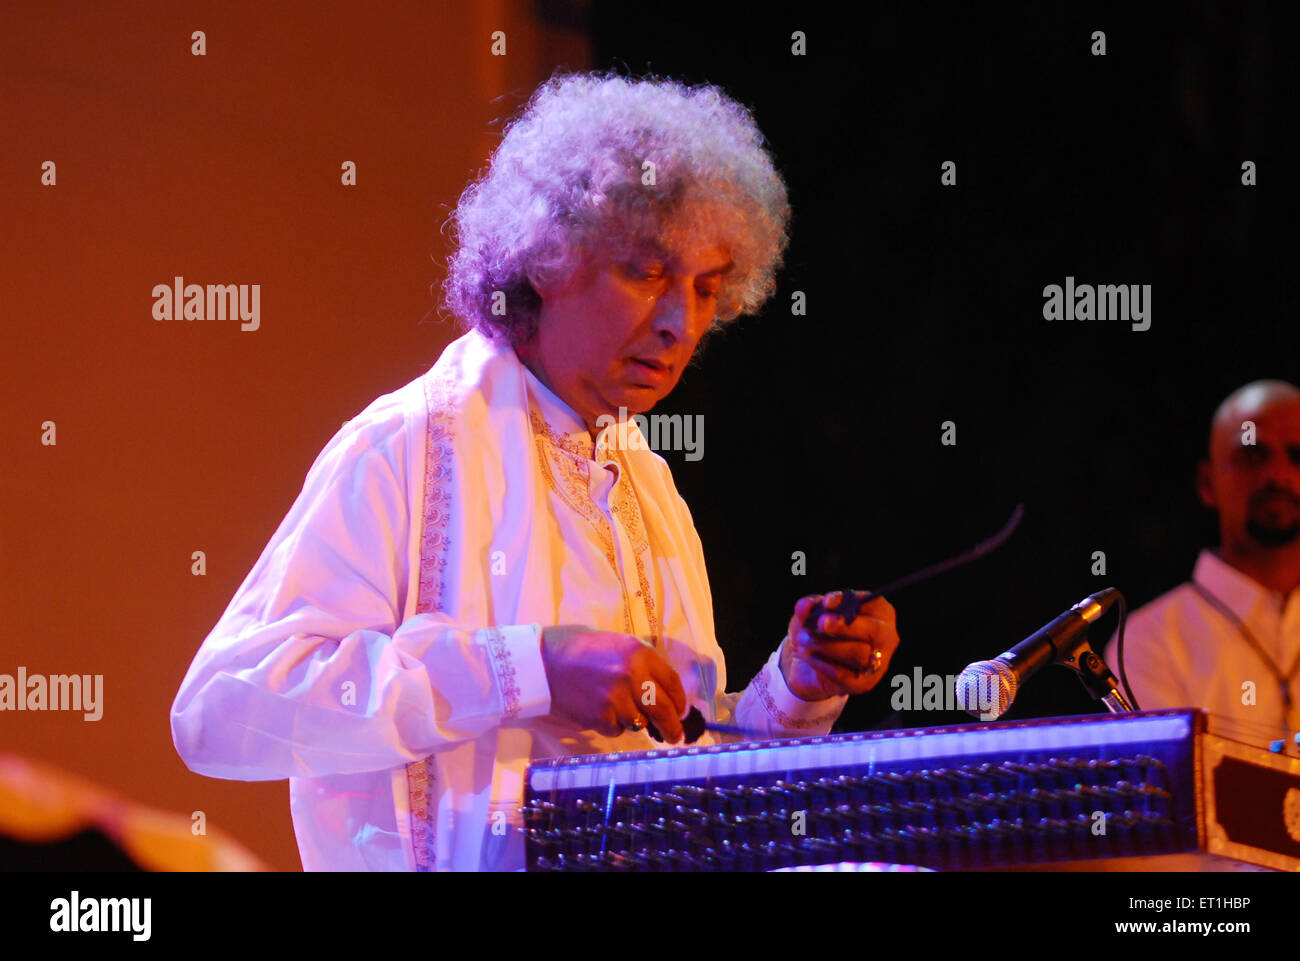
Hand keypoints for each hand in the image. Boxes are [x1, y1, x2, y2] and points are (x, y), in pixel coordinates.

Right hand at [540, 625, 689, 741]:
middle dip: (671, 727)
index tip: (680, 712)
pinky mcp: (599, 716)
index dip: (680, 701)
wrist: (545, 661)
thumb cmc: (584, 649)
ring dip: (634, 721)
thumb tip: (667, 694)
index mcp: (640, 653)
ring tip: (618, 709)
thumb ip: (645, 665)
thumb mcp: (620, 644)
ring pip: (640, 722)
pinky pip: (617, 729)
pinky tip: (599, 709)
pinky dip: (613, 724)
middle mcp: (632, 675)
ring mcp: (616, 698)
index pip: (672, 683)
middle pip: (664, 709)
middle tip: (673, 735)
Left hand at [779, 591, 899, 700]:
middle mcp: (885, 637)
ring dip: (827, 646)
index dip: (854, 601)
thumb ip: (808, 606)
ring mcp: (879, 663)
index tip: (826, 602)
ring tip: (804, 640)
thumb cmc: (819, 631)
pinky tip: (808, 655)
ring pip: (859, 654)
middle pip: (875, 631)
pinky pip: (845, 675)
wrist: (810, 663)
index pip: (876, 604)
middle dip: (845, 626)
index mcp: (879, 613)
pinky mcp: (864, 683)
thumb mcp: (811, 613)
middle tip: (820, 623)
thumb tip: (806, 606)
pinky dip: (822, 664)